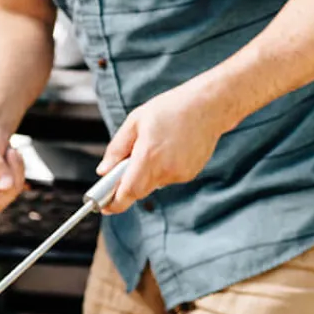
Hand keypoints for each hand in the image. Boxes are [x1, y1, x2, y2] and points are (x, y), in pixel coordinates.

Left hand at [96, 81, 227, 213]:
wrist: (209, 106)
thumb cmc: (172, 109)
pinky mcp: (190, 174)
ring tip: (152, 148)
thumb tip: (104, 170)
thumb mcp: (135, 122)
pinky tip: (167, 150)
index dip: (114, 203)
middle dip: (128, 185)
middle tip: (123, 168)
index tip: (105, 207)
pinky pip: (167, 178)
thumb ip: (117, 149)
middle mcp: (166, 169)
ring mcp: (180, 173)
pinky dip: (161, 169)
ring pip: (153, 184)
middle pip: (139, 191)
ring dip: (146, 173)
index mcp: (149, 156)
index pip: (128, 192)